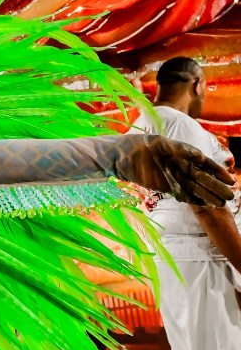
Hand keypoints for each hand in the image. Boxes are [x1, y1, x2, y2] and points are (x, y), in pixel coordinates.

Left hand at [115, 135, 234, 207]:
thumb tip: (196, 155)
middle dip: (216, 186)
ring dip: (208, 195)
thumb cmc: (137, 145)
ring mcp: (174, 176)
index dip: (217, 171)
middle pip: (202, 177)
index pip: (204, 163)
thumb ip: (176, 149)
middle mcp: (180, 165)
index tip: (230, 179)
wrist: (119, 157)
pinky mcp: (166, 186)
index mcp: (182, 152)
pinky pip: (183, 194)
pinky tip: (206, 206)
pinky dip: (194, 200)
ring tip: (222, 204)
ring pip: (195, 187)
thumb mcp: (156, 143)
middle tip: (231, 196)